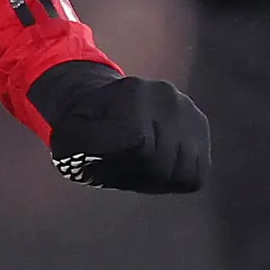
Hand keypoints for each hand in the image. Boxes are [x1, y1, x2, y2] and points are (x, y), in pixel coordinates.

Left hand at [28, 61, 207, 194]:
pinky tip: (158, 162)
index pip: (139, 146)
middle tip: (123, 163)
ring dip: (159, 177)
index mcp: (131, 92)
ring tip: (140, 162)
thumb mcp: (69, 137)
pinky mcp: (200, 124)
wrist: (107, 104)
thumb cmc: (87, 127)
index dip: (121, 166)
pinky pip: (197, 171)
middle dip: (140, 175)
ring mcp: (187, 109)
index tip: (107, 160)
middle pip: (163, 164)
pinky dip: (177, 176)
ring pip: (184, 171)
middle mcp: (166, 96)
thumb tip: (116, 154)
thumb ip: (82, 145)